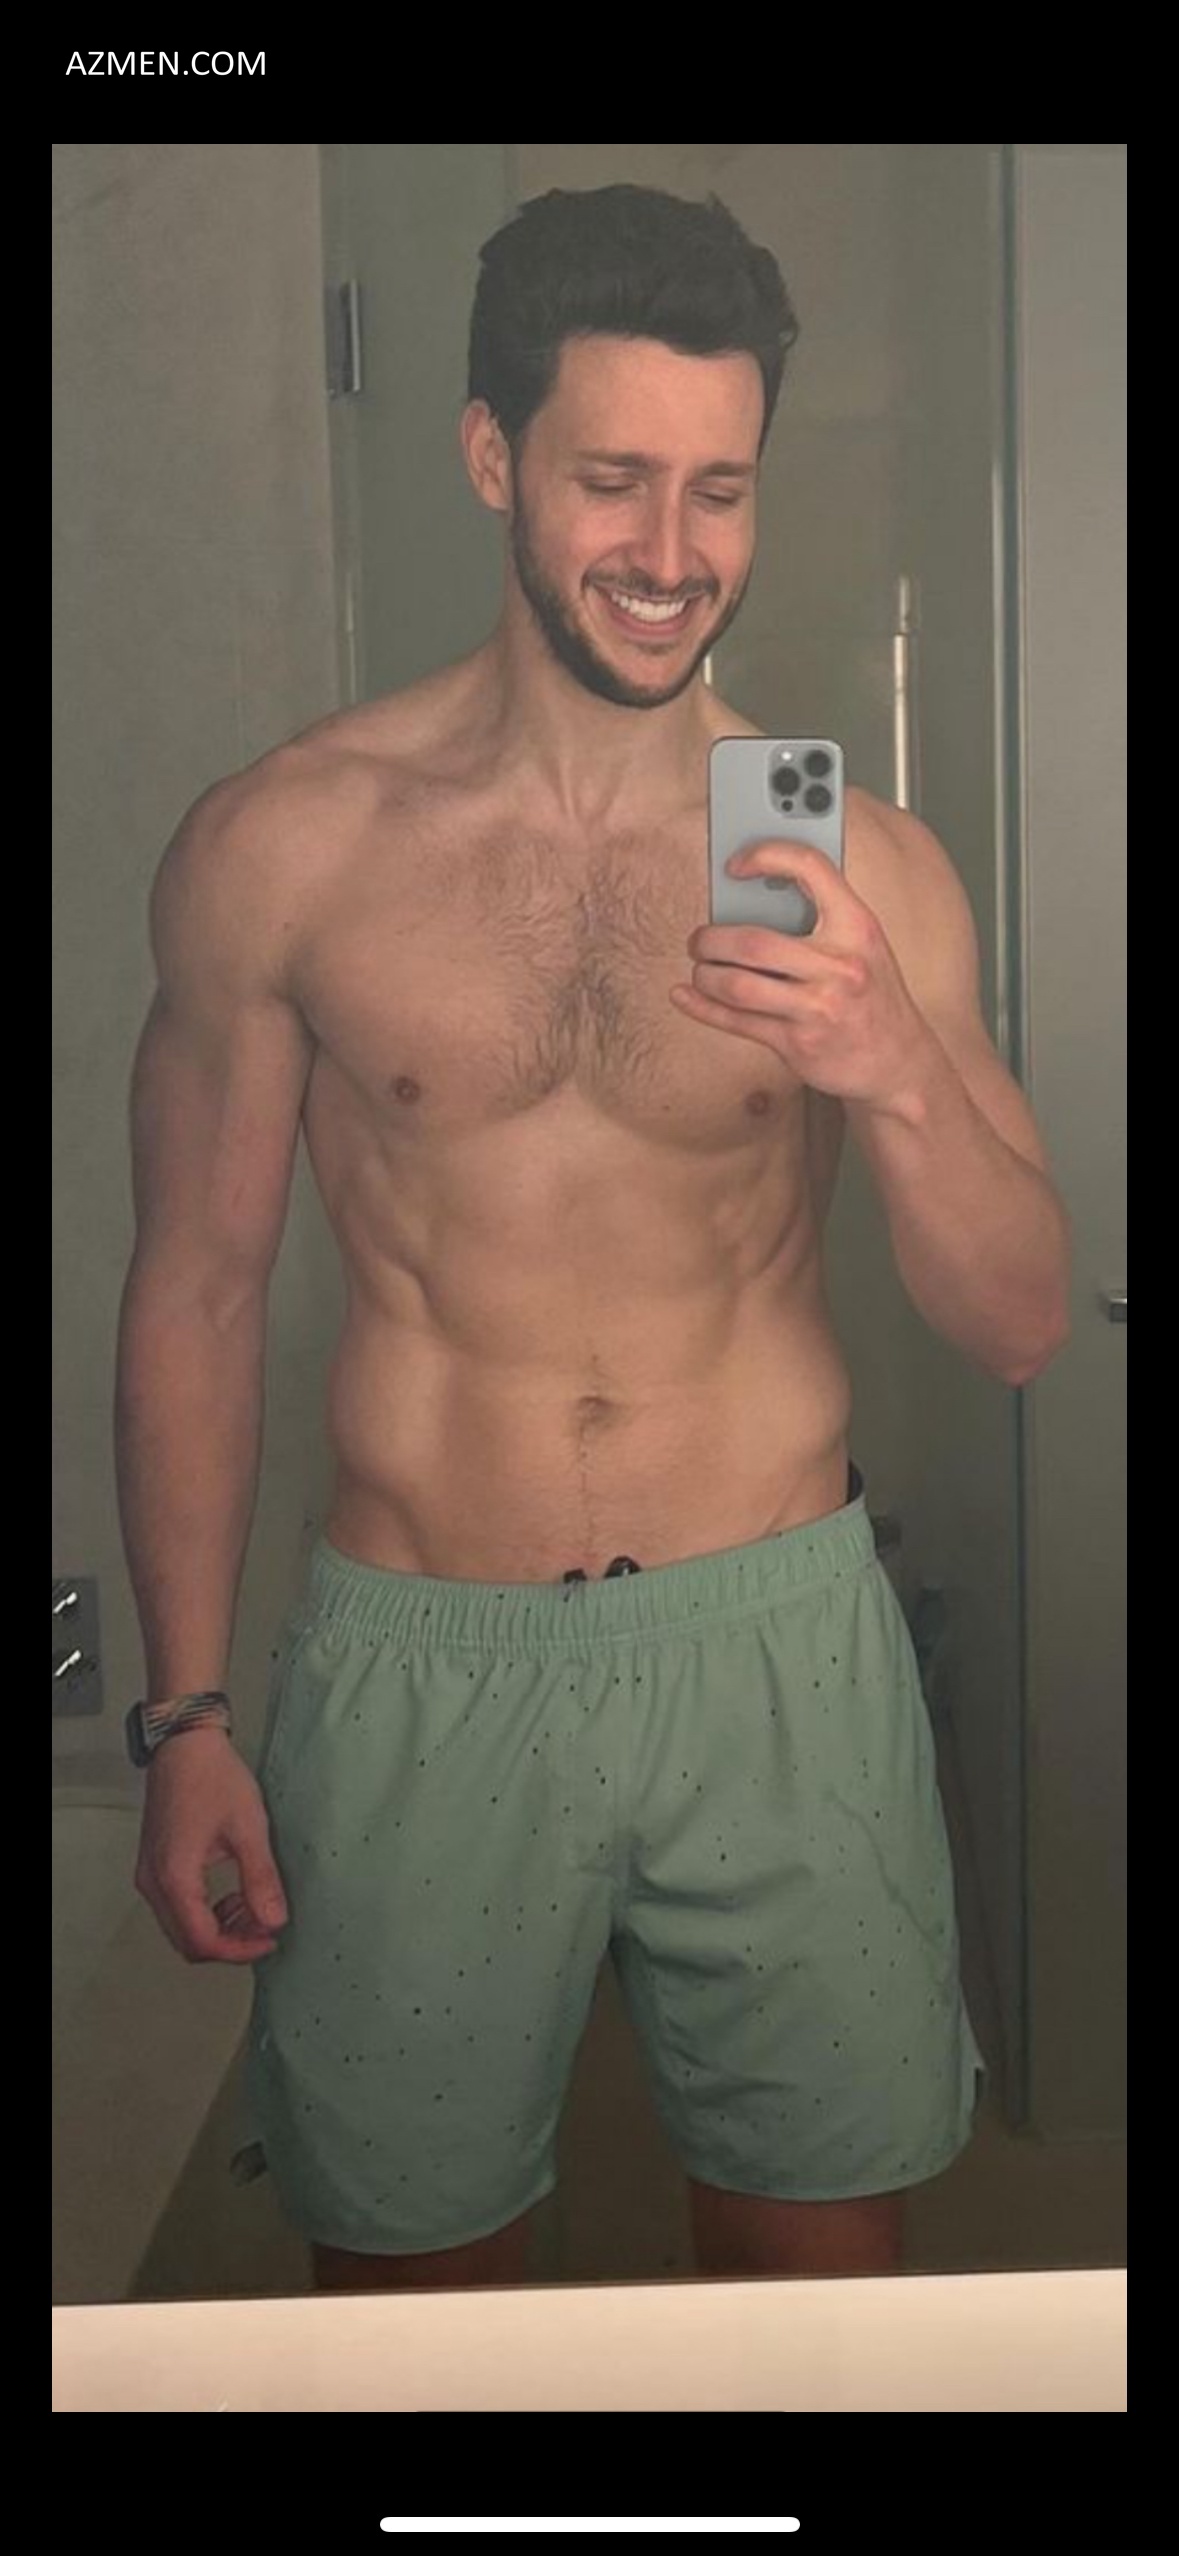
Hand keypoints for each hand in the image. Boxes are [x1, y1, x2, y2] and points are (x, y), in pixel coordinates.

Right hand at [135, 1729, 289, 1963]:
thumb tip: (274, 1922)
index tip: (269, 1940)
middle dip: (230, 1943)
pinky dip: (205, 1912)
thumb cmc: (214, 1778)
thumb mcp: (248, 1828)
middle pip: (187, 1942)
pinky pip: (175, 1907)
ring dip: (218, 1929)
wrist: (183, 1743)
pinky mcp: (153, 1865)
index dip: (239, 1950)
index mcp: (175, 1877)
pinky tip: (231, 1895)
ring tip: (252, 1908)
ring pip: (180, 1927)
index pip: (202, 1941)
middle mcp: (153, 1882)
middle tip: (264, 1926)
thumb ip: (260, 1879)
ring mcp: (149, 1874)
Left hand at [670, 839, 936, 1109]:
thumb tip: (751, 897)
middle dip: (712, 939)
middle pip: (754, 942)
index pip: (811, 869)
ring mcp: (818, 1008)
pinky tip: (685, 995)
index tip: (736, 865)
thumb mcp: (864, 946)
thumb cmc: (873, 996)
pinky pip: (737, 1023)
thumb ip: (821, 919)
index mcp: (858, 928)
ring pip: (738, 986)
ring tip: (701, 969)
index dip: (767, 856)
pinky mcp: (798, 1044)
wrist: (899, 1062)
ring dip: (706, 975)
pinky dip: (702, 1007)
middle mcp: (840, 966)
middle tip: (700, 939)